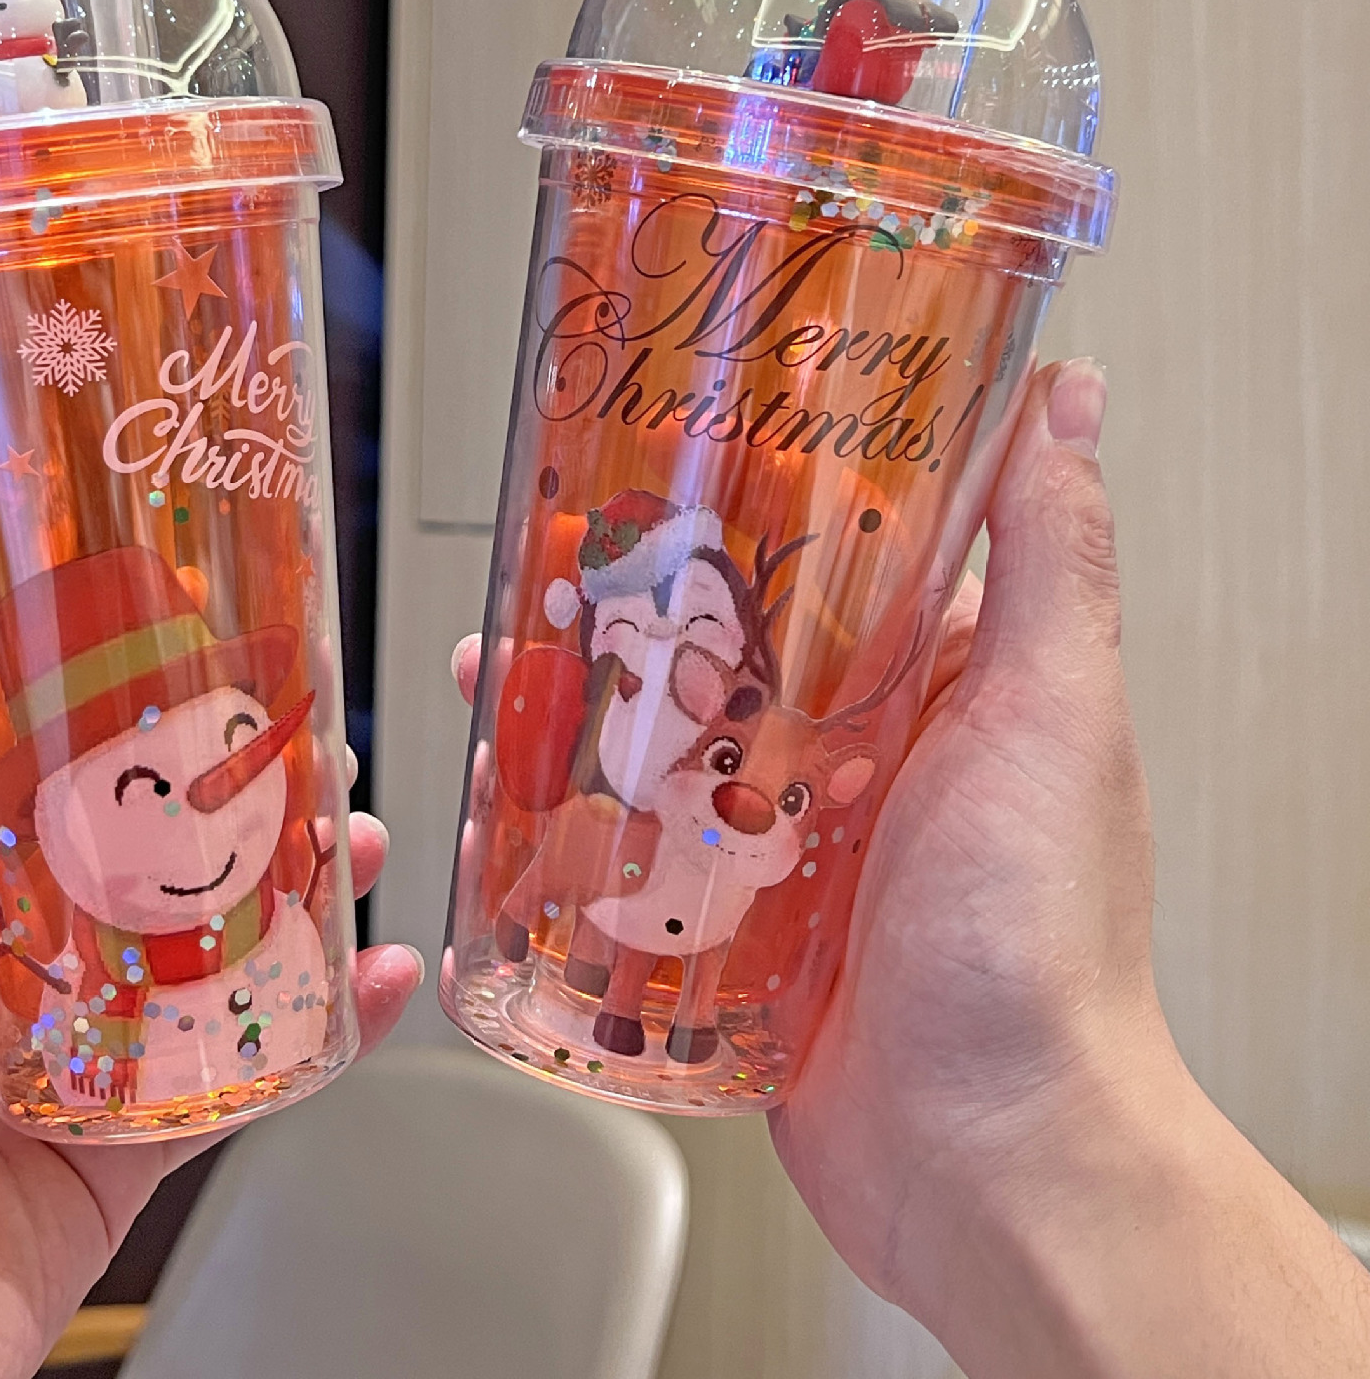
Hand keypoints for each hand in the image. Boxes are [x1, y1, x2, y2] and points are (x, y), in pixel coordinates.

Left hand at [0, 517, 419, 1378]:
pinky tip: (371, 986)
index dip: (109, 678)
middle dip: (232, 784)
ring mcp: (69, 1044)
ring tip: (357, 834)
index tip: (189, 616)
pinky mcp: (122, 1139)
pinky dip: (314, 1029)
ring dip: (291, 890)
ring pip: (204, 943)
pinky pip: (236, 1068)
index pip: (26, 740)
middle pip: (143, 839)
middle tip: (311, 727)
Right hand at [455, 362, 1369, 1375]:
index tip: (659, 457)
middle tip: (537, 580)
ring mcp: (785, 847)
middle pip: (714, 652)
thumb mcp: (1051, 717)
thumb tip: (1070, 398)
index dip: (741, 507)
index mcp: (931, 692)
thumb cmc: (1038, 946)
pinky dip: (567, 831)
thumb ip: (1053, 561)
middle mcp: (854, 760)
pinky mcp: (730, 931)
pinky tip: (501, 810)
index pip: (825, 564)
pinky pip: (634, 861)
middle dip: (619, 612)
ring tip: (490, 682)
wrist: (989, 1162)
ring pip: (656, 751)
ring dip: (570, 715)